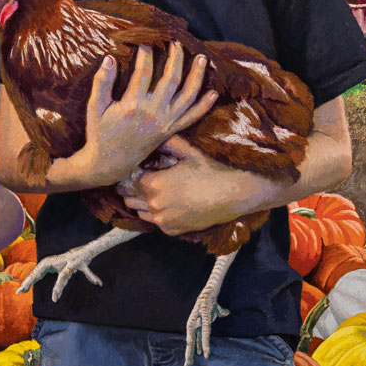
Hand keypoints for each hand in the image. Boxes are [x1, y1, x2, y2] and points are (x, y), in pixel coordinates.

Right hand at [78, 43, 217, 184]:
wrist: (109, 164)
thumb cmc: (100, 133)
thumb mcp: (96, 107)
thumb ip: (102, 82)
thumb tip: (109, 58)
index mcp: (132, 105)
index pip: (144, 73)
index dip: (146, 54)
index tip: (146, 42)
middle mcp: (153, 113)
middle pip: (171, 79)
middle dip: (175, 58)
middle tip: (175, 43)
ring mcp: (164, 123)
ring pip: (187, 96)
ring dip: (197, 76)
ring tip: (202, 59)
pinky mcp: (170, 131)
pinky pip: (192, 117)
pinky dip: (204, 106)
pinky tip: (213, 93)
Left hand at [117, 135, 280, 234]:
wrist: (234, 195)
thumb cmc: (211, 170)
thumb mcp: (188, 151)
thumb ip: (166, 142)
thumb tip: (151, 135)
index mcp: (153, 184)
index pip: (131, 178)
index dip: (135, 172)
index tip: (141, 167)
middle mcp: (153, 205)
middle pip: (130, 197)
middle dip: (133, 188)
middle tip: (143, 180)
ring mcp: (162, 220)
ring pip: (140, 212)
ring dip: (142, 202)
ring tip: (154, 193)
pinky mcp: (172, 230)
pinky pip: (155, 222)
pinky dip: (157, 214)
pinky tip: (167, 204)